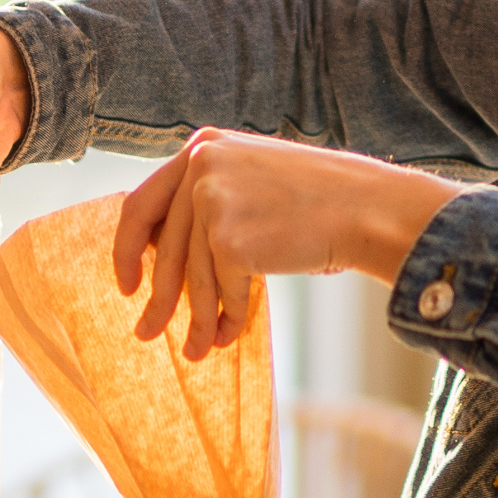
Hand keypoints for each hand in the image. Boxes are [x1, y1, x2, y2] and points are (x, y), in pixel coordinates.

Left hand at [113, 130, 463, 359]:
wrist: (370, 208)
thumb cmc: (323, 201)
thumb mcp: (254, 180)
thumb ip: (209, 203)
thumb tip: (163, 263)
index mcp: (203, 145)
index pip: (143, 203)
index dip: (127, 249)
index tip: (127, 284)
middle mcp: (200, 165)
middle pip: (163, 248)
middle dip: (158, 299)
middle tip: (147, 333)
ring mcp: (212, 199)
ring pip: (193, 277)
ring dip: (196, 320)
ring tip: (197, 351)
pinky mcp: (229, 237)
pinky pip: (222, 291)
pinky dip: (229, 318)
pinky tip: (231, 336)